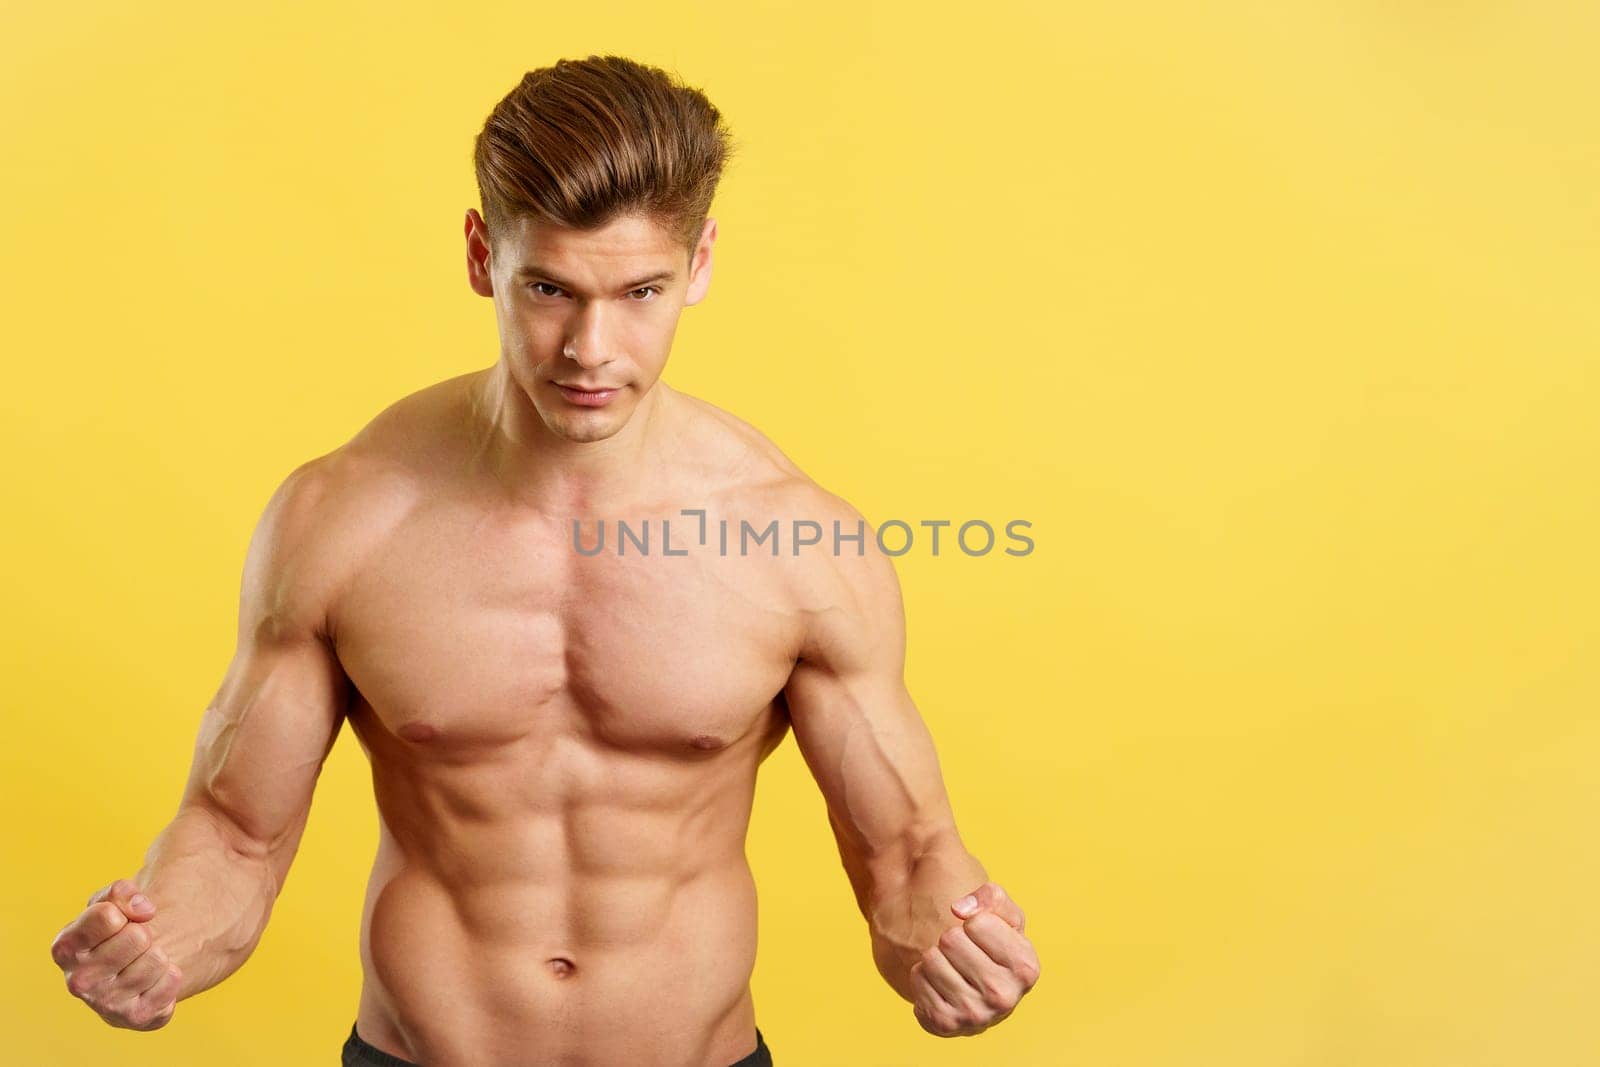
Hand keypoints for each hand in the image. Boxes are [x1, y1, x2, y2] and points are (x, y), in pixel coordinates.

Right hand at [50, 879, 182, 1030]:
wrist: (131, 969)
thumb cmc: (115, 931)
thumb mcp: (110, 902)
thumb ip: (120, 892)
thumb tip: (143, 909)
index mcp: (65, 948)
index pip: (107, 915)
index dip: (127, 909)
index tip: (125, 918)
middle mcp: (78, 981)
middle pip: (138, 936)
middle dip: (144, 933)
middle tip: (136, 945)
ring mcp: (104, 1003)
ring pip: (157, 958)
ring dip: (158, 955)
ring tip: (142, 962)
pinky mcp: (134, 1018)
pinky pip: (172, 981)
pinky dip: (171, 975)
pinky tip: (154, 980)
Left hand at [909, 881, 1039, 1037]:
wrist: (979, 989)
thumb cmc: (994, 944)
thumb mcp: (1004, 914)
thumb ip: (991, 897)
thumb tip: (959, 909)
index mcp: (1026, 968)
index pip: (976, 922)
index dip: (974, 922)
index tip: (982, 937)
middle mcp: (1004, 997)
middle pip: (950, 940)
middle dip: (952, 938)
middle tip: (964, 953)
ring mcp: (975, 1015)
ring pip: (931, 959)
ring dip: (936, 956)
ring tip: (952, 967)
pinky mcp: (945, 1024)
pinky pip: (917, 979)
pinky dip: (923, 974)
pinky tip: (940, 983)